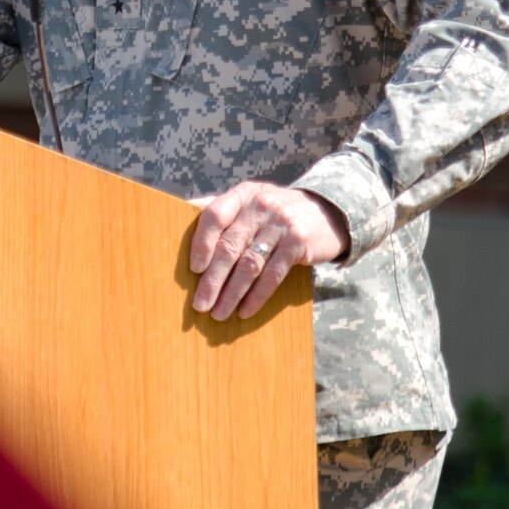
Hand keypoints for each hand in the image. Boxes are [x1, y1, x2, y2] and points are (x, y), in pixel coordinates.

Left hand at [187, 181, 348, 320]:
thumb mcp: (251, 202)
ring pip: (250, 264)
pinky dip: (256, 296)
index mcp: (243, 195)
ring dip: (231, 293)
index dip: (201, 242)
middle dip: (212, 279)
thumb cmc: (276, 213)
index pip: (215, 215)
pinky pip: (272, 275)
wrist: (328, 213)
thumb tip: (181, 210)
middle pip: (230, 246)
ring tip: (219, 313)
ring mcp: (282, 224)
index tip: (194, 268)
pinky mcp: (299, 244)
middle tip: (200, 304)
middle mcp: (261, 206)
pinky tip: (245, 310)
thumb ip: (222, 209)